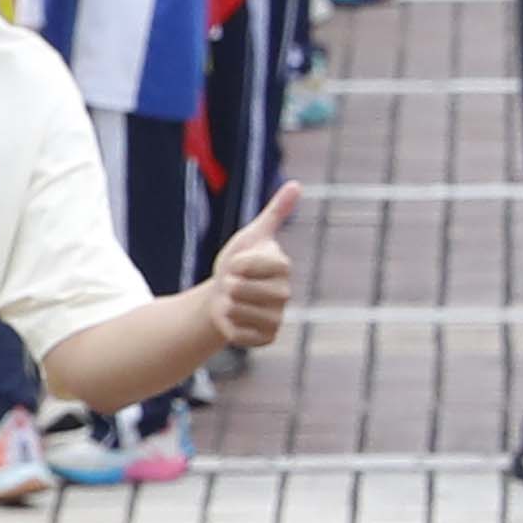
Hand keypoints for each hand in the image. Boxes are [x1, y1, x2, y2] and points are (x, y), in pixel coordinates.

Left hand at [199, 181, 304, 356]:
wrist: (225, 295)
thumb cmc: (239, 262)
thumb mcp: (252, 235)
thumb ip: (275, 212)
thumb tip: (297, 184)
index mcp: (282, 266)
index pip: (249, 265)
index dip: (235, 264)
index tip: (237, 263)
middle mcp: (285, 292)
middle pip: (240, 289)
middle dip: (226, 286)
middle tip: (232, 285)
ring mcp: (277, 317)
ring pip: (236, 311)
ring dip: (225, 306)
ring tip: (232, 300)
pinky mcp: (267, 337)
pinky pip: (238, 334)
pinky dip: (228, 327)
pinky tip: (235, 319)